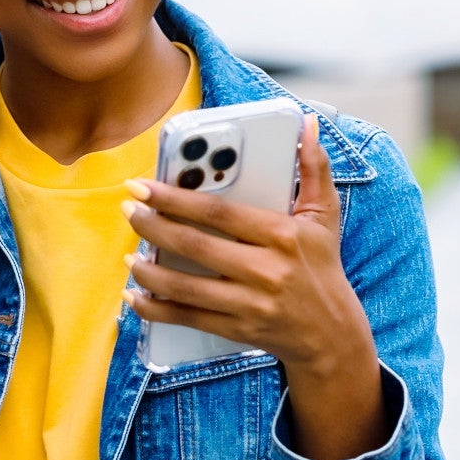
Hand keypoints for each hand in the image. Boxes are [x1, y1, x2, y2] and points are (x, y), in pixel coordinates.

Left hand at [124, 115, 387, 459]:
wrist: (331, 334)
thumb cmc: (322, 266)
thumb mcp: (325, 216)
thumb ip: (315, 168)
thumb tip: (308, 124)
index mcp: (283, 235)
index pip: (219, 212)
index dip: (176, 197)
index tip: (144, 185)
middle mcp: (266, 271)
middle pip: (195, 246)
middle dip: (153, 227)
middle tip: (127, 210)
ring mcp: (251, 305)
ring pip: (186, 288)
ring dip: (149, 271)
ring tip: (128, 254)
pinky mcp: (238, 330)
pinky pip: (188, 319)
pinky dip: (156, 310)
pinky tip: (135, 297)